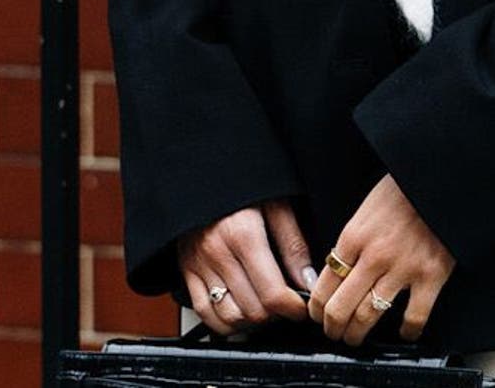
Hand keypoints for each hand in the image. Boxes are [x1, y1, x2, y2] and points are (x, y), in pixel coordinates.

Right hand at [176, 198, 316, 335]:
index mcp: (243, 235)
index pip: (272, 294)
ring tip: (265, 307)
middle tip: (287, 303)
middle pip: (253, 310)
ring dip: (252, 321)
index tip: (304, 307)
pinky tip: (240, 312)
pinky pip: (204, 312)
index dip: (294, 308)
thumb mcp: (277, 204)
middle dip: (277, 314)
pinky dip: (224, 321)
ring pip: (229, 317)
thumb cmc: (244, 186)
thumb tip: (308, 281)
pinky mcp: (186, 269)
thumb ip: (293, 246)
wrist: (202, 172)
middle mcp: (217, 253)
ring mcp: (198, 264)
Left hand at [309, 174, 453, 345]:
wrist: (440, 179)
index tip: (318, 316)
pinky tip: (404, 332)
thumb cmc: (403, 191)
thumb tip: (337, 271)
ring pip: (368, 317)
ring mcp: (403, 268)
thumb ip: (352, 242)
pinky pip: (414, 317)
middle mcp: (373, 256)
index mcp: (353, 236)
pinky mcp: (431, 275)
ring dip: (358, 335)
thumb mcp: (366, 211)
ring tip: (356, 338)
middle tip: (334, 333)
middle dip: (332, 328)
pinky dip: (407, 331)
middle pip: (340, 308)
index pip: (324, 285)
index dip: (317, 309)